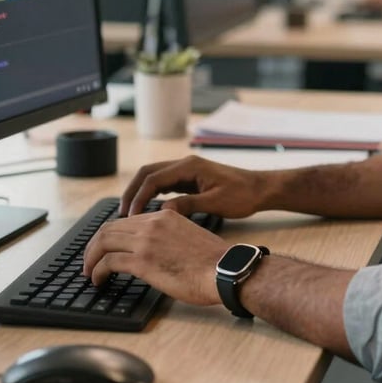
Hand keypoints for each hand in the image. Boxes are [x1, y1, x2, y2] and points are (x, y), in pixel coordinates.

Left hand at [83, 206, 225, 300]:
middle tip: (89, 261)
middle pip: (109, 228)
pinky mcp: (143, 261)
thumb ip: (168, 237)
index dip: (110, 235)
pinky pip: (109, 262)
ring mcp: (147, 241)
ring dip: (91, 258)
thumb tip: (154, 251)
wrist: (224, 270)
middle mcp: (153, 223)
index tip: (105, 249)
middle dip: (93, 246)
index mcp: (164, 215)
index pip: (126, 220)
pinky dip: (98, 271)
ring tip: (89, 272)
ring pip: (104, 241)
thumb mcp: (188, 237)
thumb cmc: (213, 262)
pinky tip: (98, 280)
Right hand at [119, 154, 271, 217]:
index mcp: (189, 166)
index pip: (153, 179)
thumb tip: (162, 213)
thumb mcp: (216, 203)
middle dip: (132, 191)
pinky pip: (164, 183)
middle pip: (148, 173)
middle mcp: (185, 164)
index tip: (130, 217)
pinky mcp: (190, 178)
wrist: (260, 189)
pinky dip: (152, 194)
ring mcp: (187, 170)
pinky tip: (148, 210)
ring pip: (154, 177)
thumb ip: (188, 206)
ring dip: (140, 192)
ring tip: (129, 214)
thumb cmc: (242, 195)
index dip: (139, 197)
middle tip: (121, 214)